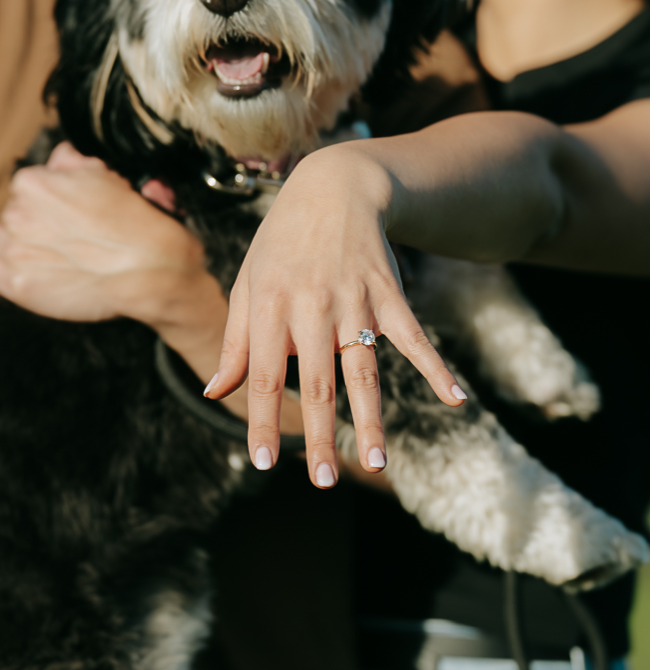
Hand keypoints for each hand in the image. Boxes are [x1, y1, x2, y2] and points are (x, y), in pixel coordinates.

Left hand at [0, 142, 210, 327]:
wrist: (149, 271)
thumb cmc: (133, 222)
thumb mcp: (107, 176)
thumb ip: (72, 162)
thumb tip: (60, 155)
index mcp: (33, 183)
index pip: (28, 187)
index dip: (50, 199)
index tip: (67, 211)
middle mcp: (16, 214)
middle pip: (12, 212)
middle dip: (33, 220)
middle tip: (66, 234)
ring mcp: (13, 251)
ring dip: (17, 242)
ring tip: (49, 253)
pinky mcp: (14, 283)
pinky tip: (13, 263)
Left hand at [206, 144, 465, 488]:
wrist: (333, 188)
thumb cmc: (281, 243)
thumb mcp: (248, 283)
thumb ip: (236, 342)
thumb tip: (214, 391)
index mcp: (271, 307)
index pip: (265, 375)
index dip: (262, 419)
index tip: (263, 462)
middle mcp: (312, 308)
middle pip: (318, 383)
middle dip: (320, 436)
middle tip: (322, 481)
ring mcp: (355, 302)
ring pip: (364, 370)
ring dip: (372, 418)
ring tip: (376, 464)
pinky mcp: (389, 295)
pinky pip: (413, 336)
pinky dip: (435, 367)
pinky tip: (455, 399)